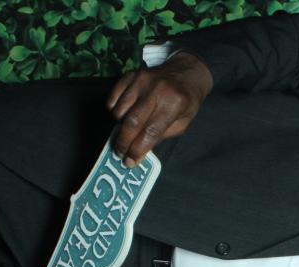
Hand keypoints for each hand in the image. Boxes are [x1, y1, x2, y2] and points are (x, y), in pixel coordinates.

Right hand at [107, 52, 213, 166]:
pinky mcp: (130, 76)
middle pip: (131, 122)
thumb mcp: (182, 123)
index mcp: (174, 104)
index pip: (150, 132)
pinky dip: (114, 111)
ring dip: (119, 127)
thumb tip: (138, 151)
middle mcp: (156, 90)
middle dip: (123, 143)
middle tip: (121, 153)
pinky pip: (112, 99)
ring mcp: (140, 81)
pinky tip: (124, 115)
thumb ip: (161, 136)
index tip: (130, 162)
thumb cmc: (186, 102)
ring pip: (119, 111)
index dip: (137, 150)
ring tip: (127, 131)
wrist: (185, 72)